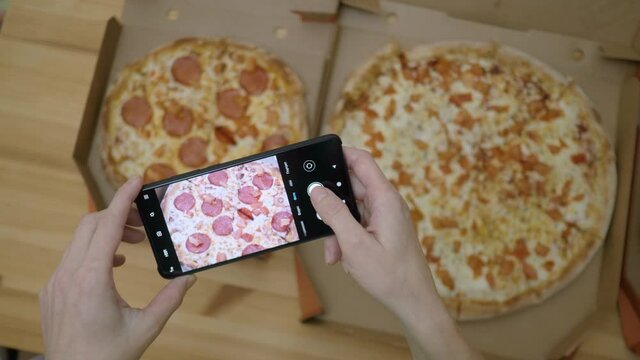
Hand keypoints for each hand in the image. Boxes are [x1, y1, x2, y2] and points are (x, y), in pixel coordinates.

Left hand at [40, 177, 195, 359]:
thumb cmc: (107, 356)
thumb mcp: (146, 328)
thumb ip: (170, 299)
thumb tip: (188, 277)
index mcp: (92, 279)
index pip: (108, 225)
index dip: (123, 199)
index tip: (136, 180)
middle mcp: (69, 275)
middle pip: (92, 224)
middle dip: (119, 213)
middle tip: (146, 219)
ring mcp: (56, 282)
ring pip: (80, 239)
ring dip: (108, 232)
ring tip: (136, 243)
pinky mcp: (52, 290)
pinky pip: (72, 257)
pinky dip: (94, 249)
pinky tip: (114, 264)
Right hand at [310, 147, 478, 358]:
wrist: (413, 301)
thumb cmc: (390, 275)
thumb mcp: (354, 244)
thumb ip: (334, 214)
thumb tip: (316, 190)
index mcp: (385, 199)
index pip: (361, 161)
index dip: (340, 154)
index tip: (317, 157)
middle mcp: (387, 203)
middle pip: (352, 187)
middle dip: (332, 206)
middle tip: (318, 222)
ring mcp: (386, 216)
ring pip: (352, 210)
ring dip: (338, 229)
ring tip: (336, 253)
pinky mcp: (384, 229)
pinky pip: (358, 224)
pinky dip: (347, 238)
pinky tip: (344, 258)